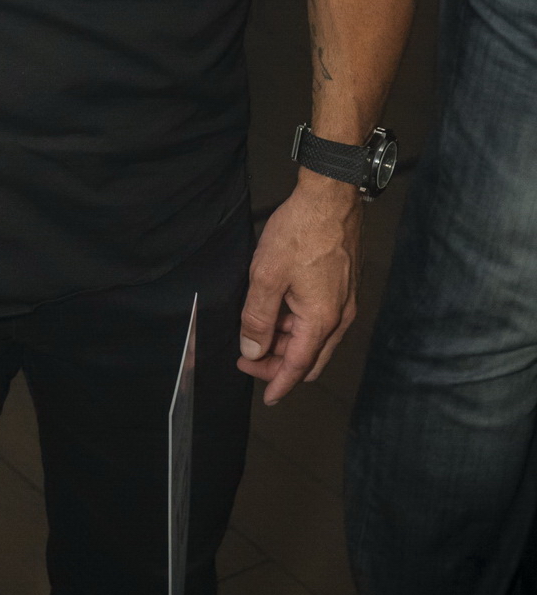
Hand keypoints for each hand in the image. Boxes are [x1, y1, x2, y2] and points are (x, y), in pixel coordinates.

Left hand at [237, 173, 361, 404]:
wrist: (331, 197)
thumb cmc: (299, 233)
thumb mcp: (267, 275)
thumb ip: (258, 317)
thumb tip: (253, 351)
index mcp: (321, 320)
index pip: (299, 366)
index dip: (278, 383)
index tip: (265, 397)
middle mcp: (340, 317)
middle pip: (310, 358)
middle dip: (281, 365)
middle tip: (250, 360)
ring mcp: (346, 302)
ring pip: (316, 339)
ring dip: (289, 343)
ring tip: (258, 331)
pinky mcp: (344, 287)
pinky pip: (322, 320)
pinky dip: (300, 326)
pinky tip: (279, 311)